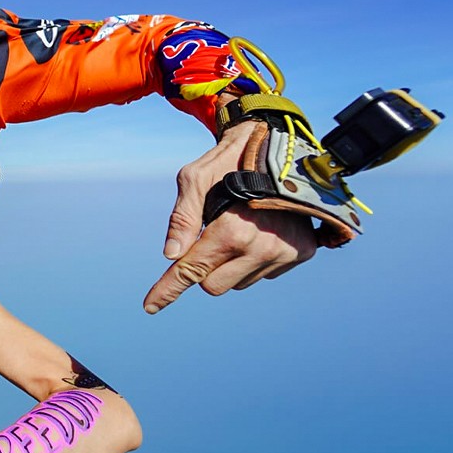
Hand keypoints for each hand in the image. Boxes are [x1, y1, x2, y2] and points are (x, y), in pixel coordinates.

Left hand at [144, 123, 318, 312]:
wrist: (282, 146)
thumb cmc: (230, 160)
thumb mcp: (196, 179)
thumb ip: (183, 219)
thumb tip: (171, 256)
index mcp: (232, 230)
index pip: (191, 270)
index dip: (167, 290)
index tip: (149, 306)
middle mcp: (261, 247)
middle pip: (213, 286)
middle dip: (203, 268)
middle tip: (207, 238)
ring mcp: (284, 253)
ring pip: (239, 283)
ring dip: (230, 265)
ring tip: (238, 227)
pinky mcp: (302, 253)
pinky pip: (264, 273)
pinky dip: (254, 260)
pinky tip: (259, 230)